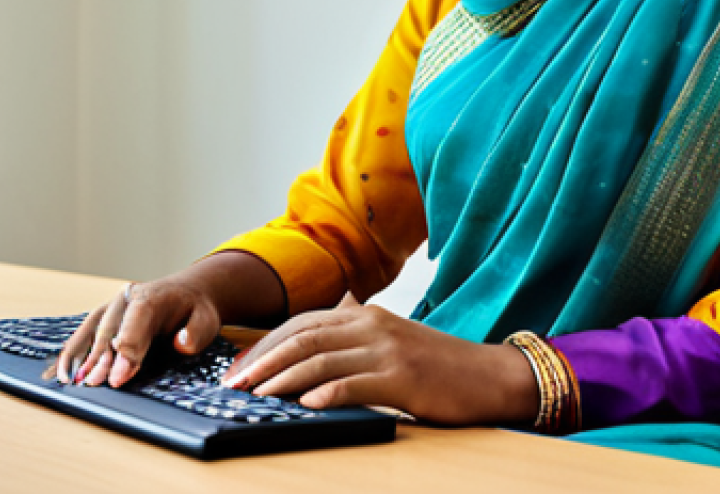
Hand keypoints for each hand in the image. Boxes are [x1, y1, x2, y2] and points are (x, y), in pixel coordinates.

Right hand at [56, 274, 221, 387]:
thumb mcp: (207, 319)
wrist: (189, 294)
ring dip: (82, 356)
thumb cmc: (196, 311)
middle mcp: (129, 297)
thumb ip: (195, 333)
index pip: (137, 321)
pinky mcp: (104, 316)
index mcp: (154, 295)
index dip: (128, 350)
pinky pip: (85, 333)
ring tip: (73, 382)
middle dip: (102, 358)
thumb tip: (180, 344)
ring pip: (93, 330)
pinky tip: (62, 372)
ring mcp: (113, 305)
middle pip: (111, 329)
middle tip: (95, 384)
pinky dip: (73, 352)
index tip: (119, 376)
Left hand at [221, 293, 539, 426]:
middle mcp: (371, 324)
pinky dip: (327, 393)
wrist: (486, 375)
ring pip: (322, 359)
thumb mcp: (390, 340)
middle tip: (234, 386)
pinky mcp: (402, 377)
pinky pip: (356, 383)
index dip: (265, 346)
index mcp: (364, 314)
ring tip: (256, 397)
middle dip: (263, 361)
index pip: (301, 324)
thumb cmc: (435, 365)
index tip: (237, 370)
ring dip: (282, 379)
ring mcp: (386, 349)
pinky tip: (307, 405)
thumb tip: (311, 350)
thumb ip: (354, 338)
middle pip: (303, 337)